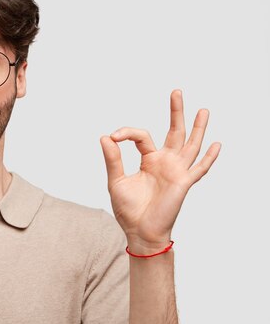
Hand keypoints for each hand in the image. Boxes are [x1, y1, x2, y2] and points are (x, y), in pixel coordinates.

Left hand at [100, 90, 220, 251]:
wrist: (139, 231)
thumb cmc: (129, 209)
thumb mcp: (116, 181)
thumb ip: (113, 160)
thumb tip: (105, 137)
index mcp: (149, 160)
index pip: (141, 136)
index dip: (127, 132)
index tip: (113, 136)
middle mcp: (165, 162)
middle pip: (174, 132)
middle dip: (176, 112)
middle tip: (176, 91)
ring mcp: (176, 171)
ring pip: (190, 145)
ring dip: (197, 128)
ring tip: (203, 110)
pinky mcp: (183, 183)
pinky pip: (199, 169)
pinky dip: (208, 157)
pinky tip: (216, 144)